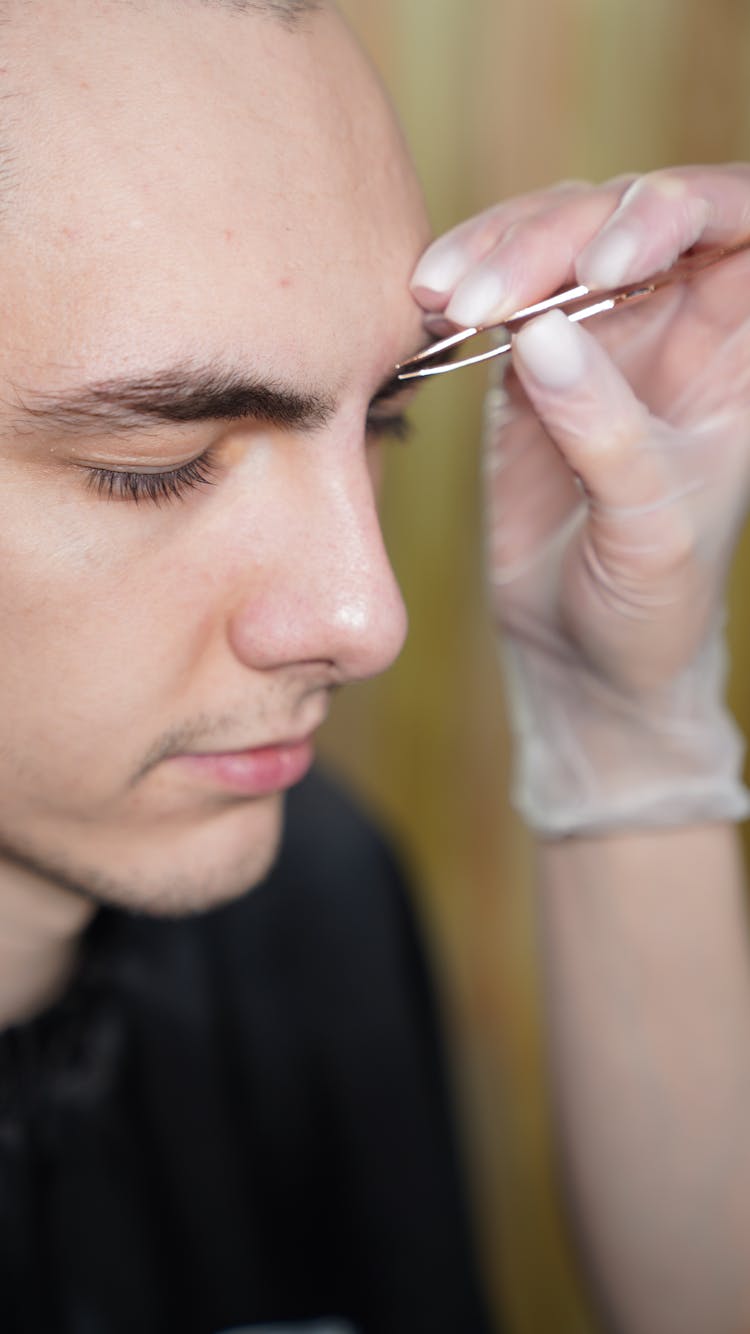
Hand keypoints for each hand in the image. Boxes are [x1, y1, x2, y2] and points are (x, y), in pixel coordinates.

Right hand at [410, 167, 749, 831]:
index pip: (736, 223)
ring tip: (445, 298)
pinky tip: (430, 302)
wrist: (586, 658)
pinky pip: (502, 293)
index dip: (680, 212)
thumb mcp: (648, 522)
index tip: (610, 263)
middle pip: (628, 217)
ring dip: (500, 252)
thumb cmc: (654, 602)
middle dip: (559, 237)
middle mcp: (677, 325)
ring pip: (558, 237)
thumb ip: (603, 426)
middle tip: (491, 299)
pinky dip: (465, 286)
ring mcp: (602, 338)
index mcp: (737, 349)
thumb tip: (540, 328)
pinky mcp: (531, 365)